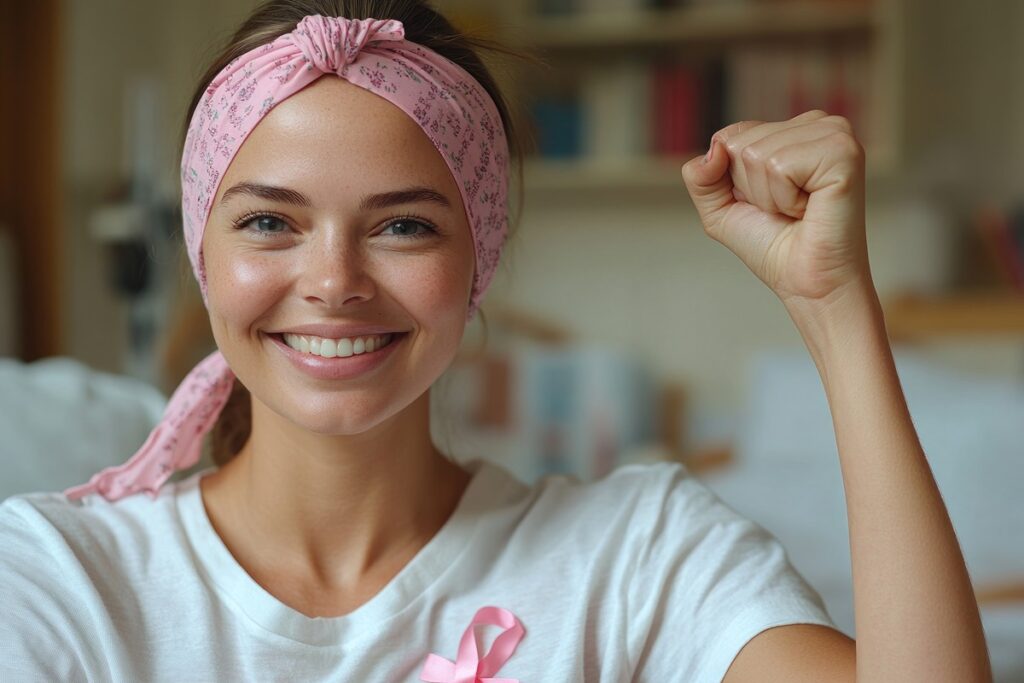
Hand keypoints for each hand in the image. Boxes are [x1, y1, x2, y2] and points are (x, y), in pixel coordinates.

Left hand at [681, 110, 871, 311]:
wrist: (809, 284)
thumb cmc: (774, 246)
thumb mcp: (720, 208)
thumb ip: (700, 176)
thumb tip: (714, 148)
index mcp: (794, 128)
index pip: (730, 136)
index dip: (735, 181)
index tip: (768, 202)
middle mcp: (818, 123)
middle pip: (739, 144)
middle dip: (752, 189)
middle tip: (786, 210)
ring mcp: (835, 134)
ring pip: (756, 155)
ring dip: (769, 197)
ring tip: (799, 211)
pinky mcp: (844, 153)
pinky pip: (779, 167)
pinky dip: (785, 199)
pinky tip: (809, 210)